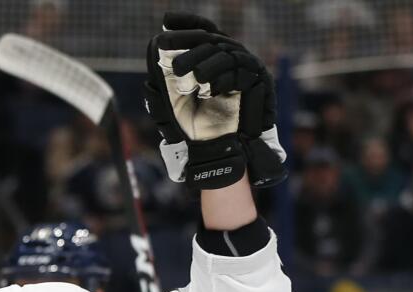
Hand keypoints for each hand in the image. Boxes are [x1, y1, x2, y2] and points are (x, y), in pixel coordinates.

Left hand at [143, 12, 285, 189]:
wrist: (214, 151)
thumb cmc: (193, 126)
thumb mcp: (171, 101)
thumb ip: (164, 79)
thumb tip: (154, 50)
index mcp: (211, 59)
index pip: (201, 32)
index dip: (186, 23)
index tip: (166, 20)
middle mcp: (229, 59)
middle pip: (210, 39)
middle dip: (186, 41)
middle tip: (163, 45)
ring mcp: (245, 69)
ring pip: (224, 54)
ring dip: (203, 63)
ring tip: (188, 77)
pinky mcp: (258, 82)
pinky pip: (240, 74)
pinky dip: (223, 79)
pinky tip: (209, 89)